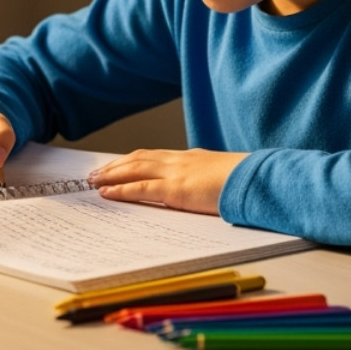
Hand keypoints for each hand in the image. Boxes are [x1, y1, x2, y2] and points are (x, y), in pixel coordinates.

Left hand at [86, 149, 247, 214]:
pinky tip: (107, 194)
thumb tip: (199, 188)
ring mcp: (176, 173)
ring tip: (93, 181)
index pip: (152, 156)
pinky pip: (141, 189)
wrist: (257, 178)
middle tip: (94, 173)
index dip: (130, 160)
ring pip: (133, 170)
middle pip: (137, 159)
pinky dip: (121, 190)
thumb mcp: (221, 176)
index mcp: (189, 158)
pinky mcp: (176, 190)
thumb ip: (205, 179)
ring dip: (110, 175)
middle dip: (113, 166)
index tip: (115, 165)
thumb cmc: (245, 180)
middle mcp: (178, 161)